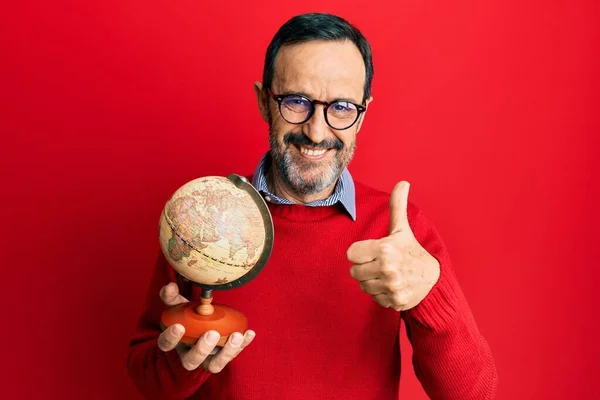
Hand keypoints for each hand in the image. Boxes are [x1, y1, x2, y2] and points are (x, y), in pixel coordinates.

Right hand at [157, 282, 255, 372]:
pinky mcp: (223, 357)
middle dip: (202, 349)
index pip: (166, 344)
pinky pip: (233, 355)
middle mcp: (189, 356)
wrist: (199, 328)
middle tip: (212, 333)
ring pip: (215, 365)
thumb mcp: (178, 306)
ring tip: (236, 336)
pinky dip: (243, 345)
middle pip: (192, 361)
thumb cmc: (187, 317)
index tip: (179, 327)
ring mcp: (207, 360)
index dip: (171, 338)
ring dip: (226, 352)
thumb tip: (170, 286)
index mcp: (174, 342)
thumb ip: (171, 296)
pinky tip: (249, 333)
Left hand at [347, 181, 439, 310]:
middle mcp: (387, 268)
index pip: (351, 254)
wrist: (433, 278)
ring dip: (372, 281)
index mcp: (385, 248)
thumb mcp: (401, 229)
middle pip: (354, 271)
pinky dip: (381, 294)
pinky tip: (392, 286)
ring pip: (363, 286)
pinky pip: (374, 298)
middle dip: (365, 268)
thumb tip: (403, 182)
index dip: (360, 253)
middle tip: (380, 264)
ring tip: (386, 275)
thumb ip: (397, 206)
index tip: (372, 252)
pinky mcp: (395, 300)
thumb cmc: (410, 250)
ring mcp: (392, 286)